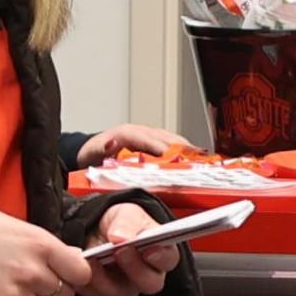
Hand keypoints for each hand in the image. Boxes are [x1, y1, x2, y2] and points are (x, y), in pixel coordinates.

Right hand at [0, 200, 86, 295]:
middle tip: (30, 281)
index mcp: (42, 245)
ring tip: (17, 295)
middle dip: (51, 292)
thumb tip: (77, 263)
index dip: (73, 276)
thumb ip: (53, 249)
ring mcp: (11, 294)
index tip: (63, 275)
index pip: (81, 274)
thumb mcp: (25, 229)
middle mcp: (30, 272)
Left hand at [77, 201, 180, 295]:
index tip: (148, 249)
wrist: (91, 229)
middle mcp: (147, 274)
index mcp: (160, 251)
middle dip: (135, 267)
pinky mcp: (103, 293)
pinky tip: (82, 264)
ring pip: (122, 291)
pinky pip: (97, 293)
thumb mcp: (125, 213)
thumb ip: (127, 222)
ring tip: (93, 256)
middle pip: (150, 283)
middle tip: (119, 250)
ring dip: (107, 275)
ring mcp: (126, 287)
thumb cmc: (117, 223)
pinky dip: (89, 279)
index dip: (161, 257)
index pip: (169, 259)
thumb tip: (122, 236)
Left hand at [82, 122, 198, 168]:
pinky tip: (195, 159)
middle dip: (182, 150)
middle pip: (167, 139)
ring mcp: (150, 135)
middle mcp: (142, 131)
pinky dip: (186, 151)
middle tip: (197, 163)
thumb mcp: (92, 153)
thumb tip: (111, 143)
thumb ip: (101, 149)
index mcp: (128, 133)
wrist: (92, 151)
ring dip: (188, 150)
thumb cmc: (94, 154)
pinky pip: (173, 144)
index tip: (175, 159)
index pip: (149, 140)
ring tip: (203, 161)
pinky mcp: (155, 142)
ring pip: (173, 140)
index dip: (163, 149)